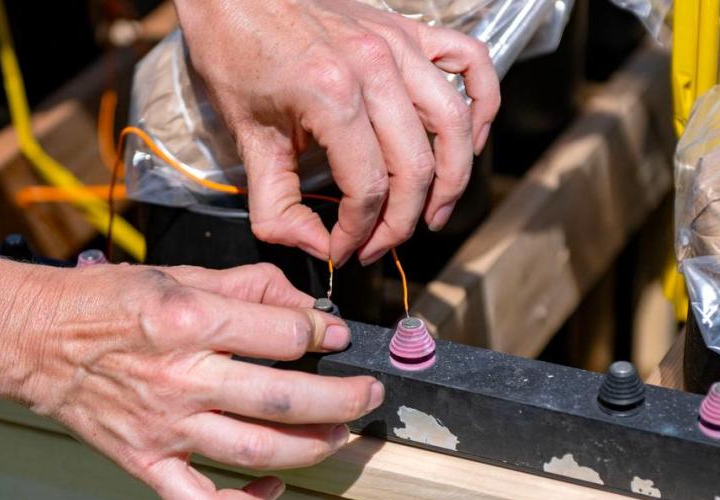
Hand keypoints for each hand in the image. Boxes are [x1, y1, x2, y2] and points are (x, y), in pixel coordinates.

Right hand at [0, 261, 381, 499]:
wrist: (37, 340)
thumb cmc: (108, 303)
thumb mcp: (181, 273)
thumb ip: (250, 286)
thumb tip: (306, 303)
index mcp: (189, 322)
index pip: (285, 335)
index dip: (325, 333)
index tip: (338, 335)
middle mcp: (180, 379)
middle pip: (284, 399)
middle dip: (343, 398)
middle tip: (369, 393)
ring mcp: (164, 428)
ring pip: (257, 450)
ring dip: (314, 446)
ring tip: (342, 433)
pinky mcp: (147, 462)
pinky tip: (276, 487)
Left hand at [176, 0, 500, 264]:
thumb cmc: (236, 54)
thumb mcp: (246, 137)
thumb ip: (276, 204)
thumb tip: (315, 248)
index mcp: (332, 94)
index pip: (368, 187)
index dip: (359, 231)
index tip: (344, 249)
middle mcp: (375, 68)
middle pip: (415, 167)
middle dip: (401, 222)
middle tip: (381, 244)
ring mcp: (399, 45)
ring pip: (454, 125)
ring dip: (453, 179)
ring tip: (435, 213)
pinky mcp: (409, 31)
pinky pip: (472, 62)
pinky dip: (483, 103)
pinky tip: (470, 140)